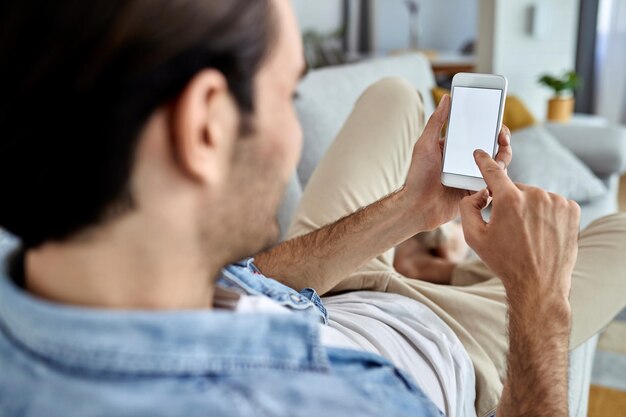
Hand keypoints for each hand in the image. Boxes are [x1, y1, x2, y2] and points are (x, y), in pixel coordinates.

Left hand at [404, 95, 511, 230]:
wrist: (417, 207)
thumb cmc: (418, 176)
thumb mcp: (425, 145)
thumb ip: (436, 122)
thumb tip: (447, 98)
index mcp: (457, 149)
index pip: (479, 134)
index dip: (493, 127)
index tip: (499, 122)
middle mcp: (467, 162)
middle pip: (494, 149)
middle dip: (503, 143)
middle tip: (502, 139)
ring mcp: (472, 178)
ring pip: (498, 168)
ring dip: (501, 162)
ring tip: (496, 162)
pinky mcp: (476, 194)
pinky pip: (494, 187)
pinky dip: (497, 182)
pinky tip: (494, 178)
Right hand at [459, 150, 580, 307]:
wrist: (538, 284)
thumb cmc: (505, 262)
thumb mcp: (474, 238)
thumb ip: (467, 209)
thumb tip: (475, 193)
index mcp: (509, 200)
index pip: (493, 171)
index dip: (484, 161)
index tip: (480, 153)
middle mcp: (535, 196)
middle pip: (515, 190)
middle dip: (510, 203)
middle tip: (510, 228)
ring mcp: (556, 202)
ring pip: (535, 197)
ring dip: (529, 209)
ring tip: (528, 234)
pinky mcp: (571, 209)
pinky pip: (552, 203)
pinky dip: (546, 213)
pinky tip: (542, 232)